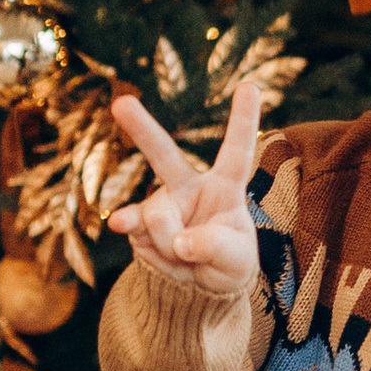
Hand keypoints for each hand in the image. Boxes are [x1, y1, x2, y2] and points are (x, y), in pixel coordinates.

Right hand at [108, 76, 265, 301]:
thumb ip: (214, 247)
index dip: (243, 120)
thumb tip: (179, 241)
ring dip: (169, 244)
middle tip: (119, 103)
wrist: (199, 286)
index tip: (251, 85)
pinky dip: (150, 250)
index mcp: (225, 186)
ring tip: (185, 256)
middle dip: (140, 128)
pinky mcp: (138, 224)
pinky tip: (158, 253)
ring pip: (156, 216)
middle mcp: (189, 187)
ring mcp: (161, 204)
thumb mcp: (236, 260)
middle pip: (163, 154)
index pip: (236, 151)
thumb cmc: (229, 261)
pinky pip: (137, 234)